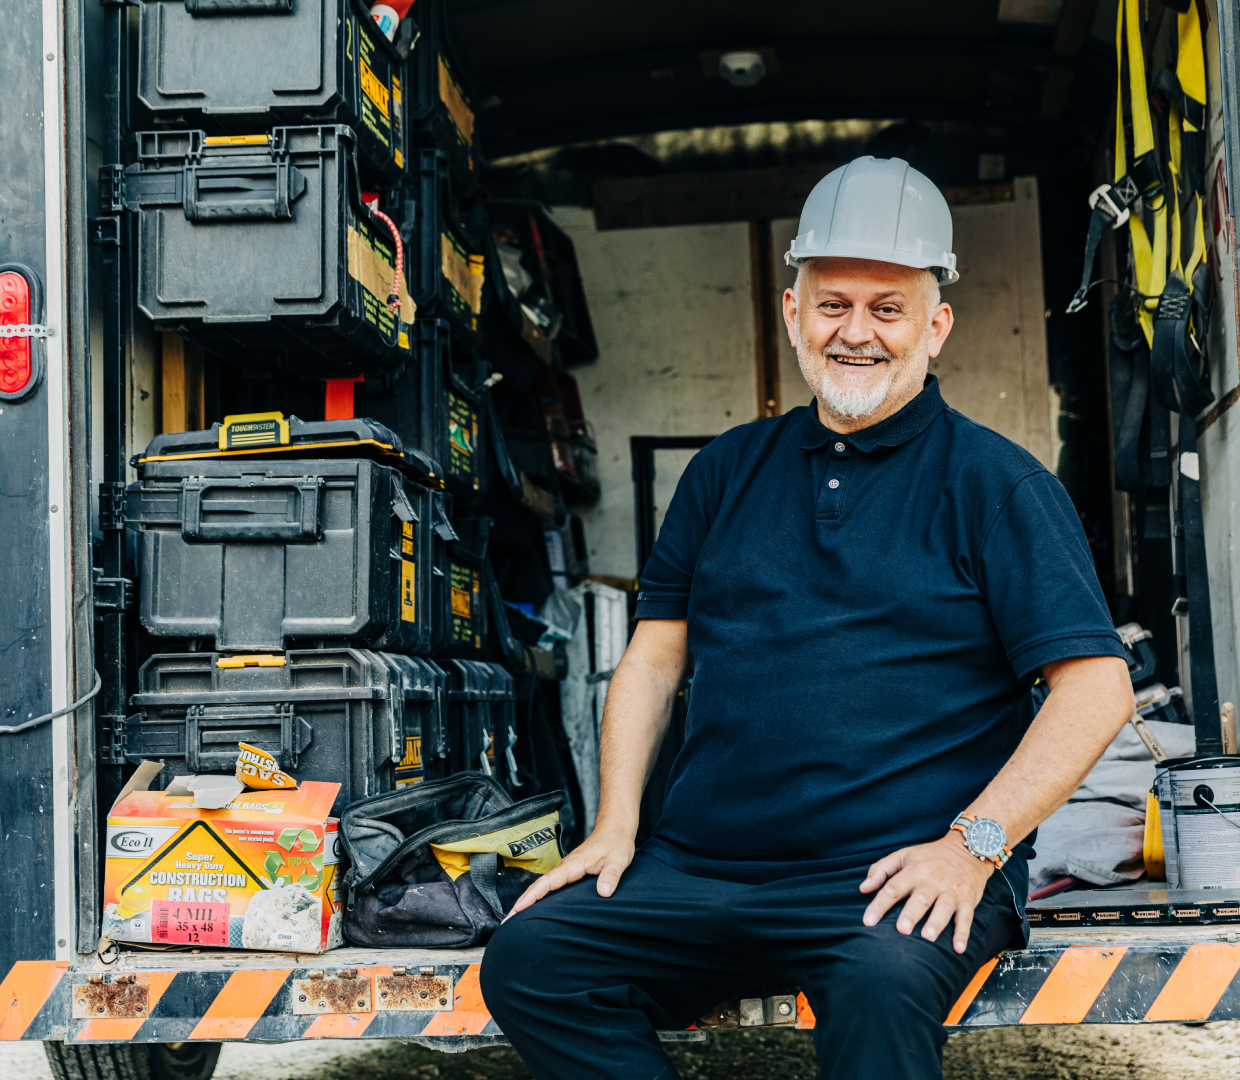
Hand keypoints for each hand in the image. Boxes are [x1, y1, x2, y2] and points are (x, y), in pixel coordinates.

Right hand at [505, 823, 635, 918]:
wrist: (614, 829)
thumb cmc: (616, 843)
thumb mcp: (618, 859)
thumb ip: (611, 875)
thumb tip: (604, 892)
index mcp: (573, 865)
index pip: (548, 882)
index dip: (532, 896)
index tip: (518, 909)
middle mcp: (565, 867)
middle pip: (539, 886)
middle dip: (522, 903)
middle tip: (506, 922)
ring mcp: (566, 870)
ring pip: (543, 886)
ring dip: (528, 900)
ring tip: (514, 919)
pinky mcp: (570, 873)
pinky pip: (550, 886)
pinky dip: (539, 896)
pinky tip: (535, 907)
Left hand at [858, 833, 992, 953]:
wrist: (966, 850)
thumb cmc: (929, 856)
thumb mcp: (903, 855)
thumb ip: (881, 870)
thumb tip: (863, 888)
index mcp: (914, 871)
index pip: (893, 887)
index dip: (880, 904)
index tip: (868, 921)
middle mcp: (932, 881)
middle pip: (921, 898)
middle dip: (911, 914)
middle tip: (902, 929)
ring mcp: (951, 891)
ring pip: (944, 907)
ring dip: (936, 922)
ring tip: (927, 937)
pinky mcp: (968, 900)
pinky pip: (966, 917)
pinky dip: (963, 933)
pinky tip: (958, 949)